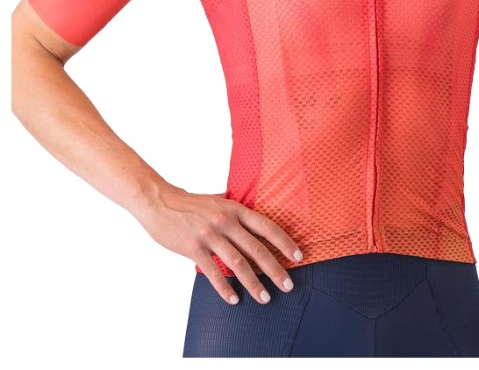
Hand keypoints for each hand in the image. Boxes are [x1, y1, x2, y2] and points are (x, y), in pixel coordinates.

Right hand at [132, 182, 302, 304]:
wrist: (159, 202)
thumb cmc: (190, 204)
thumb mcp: (218, 201)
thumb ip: (235, 212)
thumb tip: (255, 222)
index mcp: (235, 208)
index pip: (267, 226)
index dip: (284, 242)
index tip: (298, 257)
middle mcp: (225, 221)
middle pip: (257, 249)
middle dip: (275, 270)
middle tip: (288, 285)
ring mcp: (209, 234)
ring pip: (238, 264)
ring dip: (254, 284)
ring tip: (265, 298)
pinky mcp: (193, 248)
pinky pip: (213, 272)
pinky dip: (225, 288)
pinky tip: (234, 299)